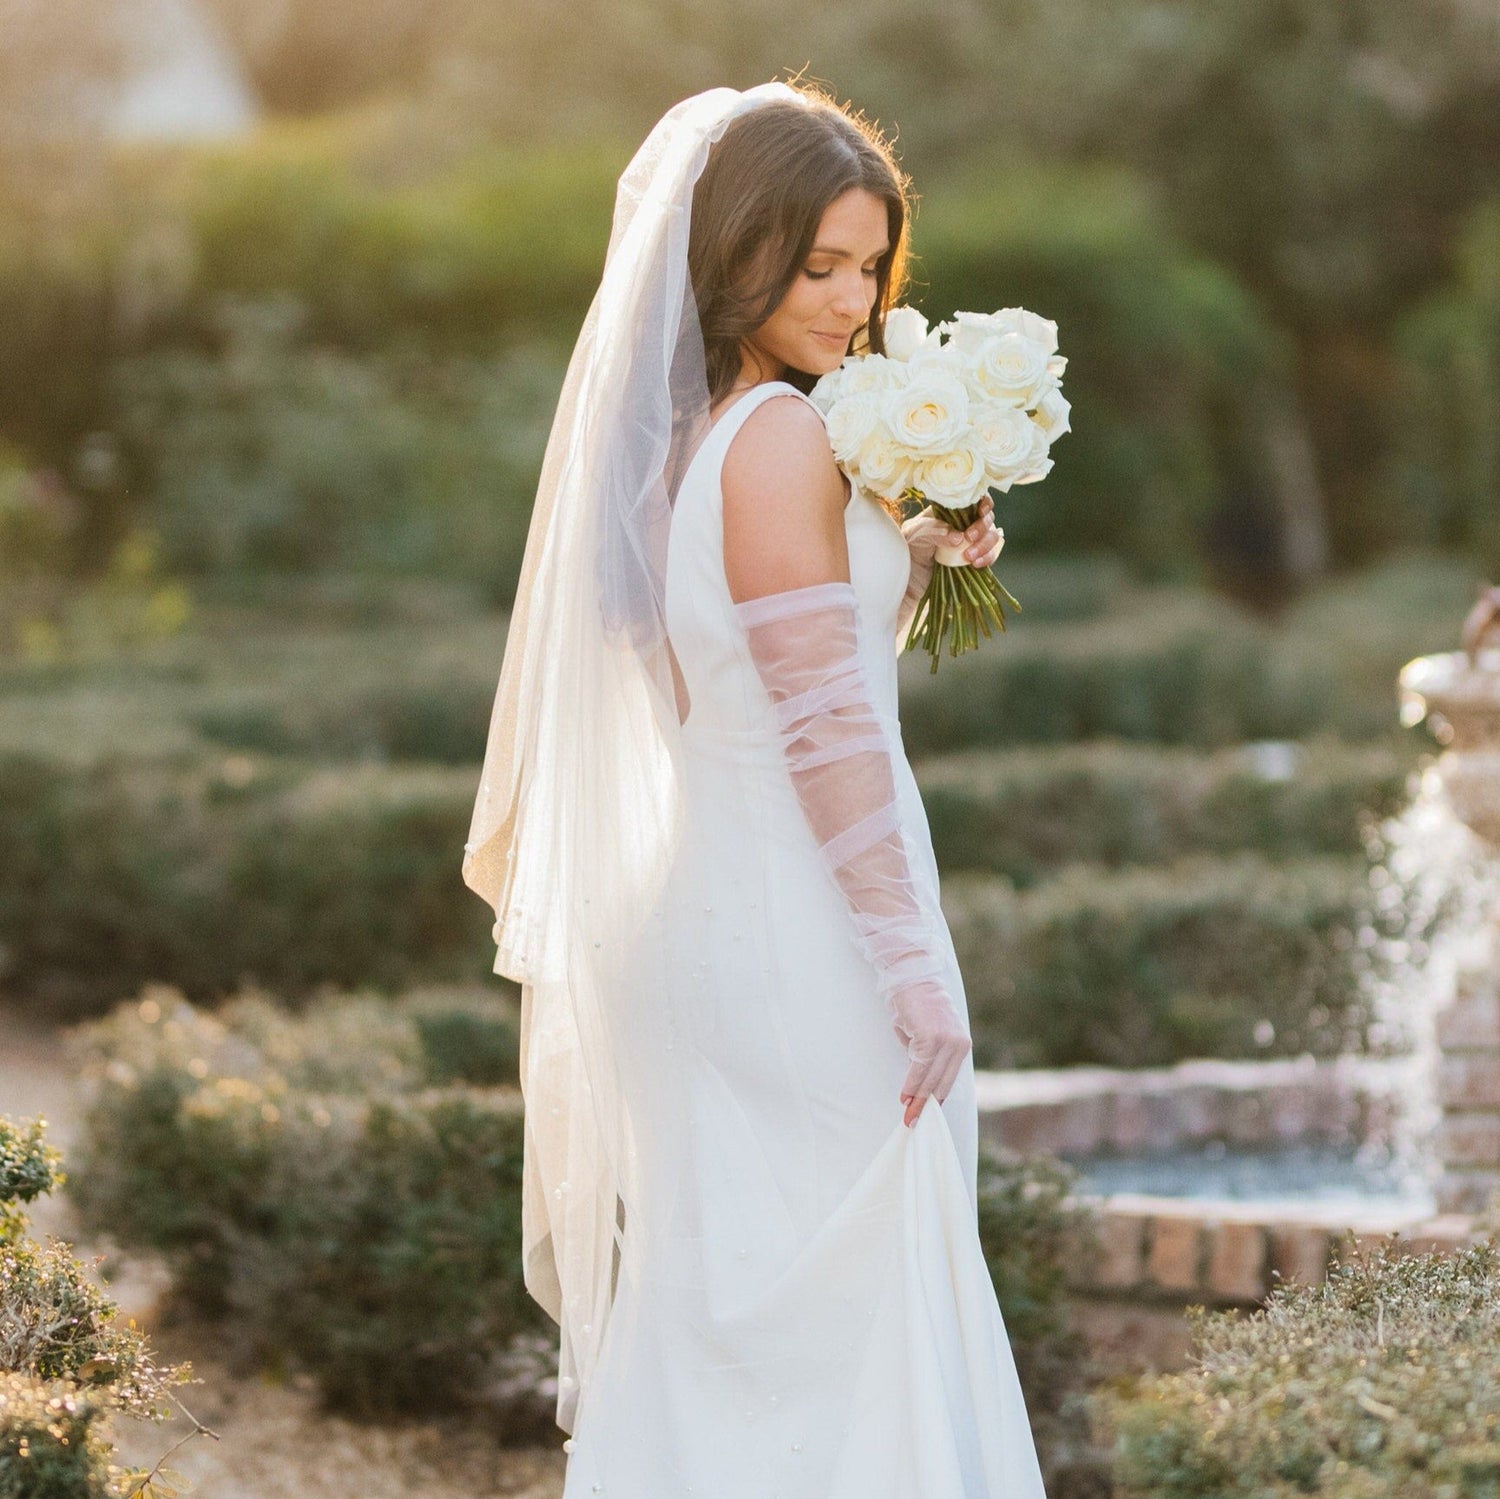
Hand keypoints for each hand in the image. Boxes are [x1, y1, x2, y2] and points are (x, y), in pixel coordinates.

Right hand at [892, 979, 971, 1126]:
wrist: (911, 975)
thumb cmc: (915, 1004)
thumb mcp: (927, 1033)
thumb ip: (927, 1055)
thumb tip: (920, 1079)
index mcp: (961, 1045)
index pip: (949, 1078)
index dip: (936, 1098)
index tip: (926, 1114)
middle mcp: (958, 1044)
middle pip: (941, 1082)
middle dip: (927, 1106)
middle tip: (914, 1123)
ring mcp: (946, 1040)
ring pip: (930, 1078)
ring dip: (918, 1100)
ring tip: (908, 1116)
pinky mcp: (931, 1037)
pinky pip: (919, 1068)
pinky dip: (911, 1084)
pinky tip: (905, 1096)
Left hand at [900, 496, 1004, 580]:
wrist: (906, 578)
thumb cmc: (907, 549)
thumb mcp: (912, 533)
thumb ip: (933, 530)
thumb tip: (958, 537)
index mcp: (949, 511)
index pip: (973, 500)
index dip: (983, 502)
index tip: (982, 511)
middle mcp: (963, 524)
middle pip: (987, 517)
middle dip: (982, 527)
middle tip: (969, 537)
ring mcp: (970, 542)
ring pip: (992, 536)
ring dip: (985, 544)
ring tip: (969, 556)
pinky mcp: (974, 559)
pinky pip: (990, 555)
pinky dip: (987, 558)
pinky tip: (976, 563)